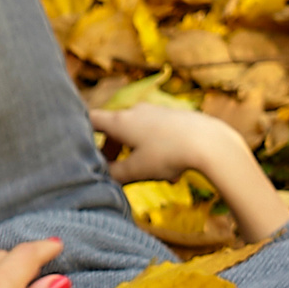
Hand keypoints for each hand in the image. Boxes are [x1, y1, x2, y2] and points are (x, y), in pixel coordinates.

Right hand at [92, 103, 242, 183]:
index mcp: (120, 121)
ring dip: (137, 153)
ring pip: (138, 132)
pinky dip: (157, 150)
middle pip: (115, 128)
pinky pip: (158, 134)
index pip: (92, 120)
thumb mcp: (137, 171)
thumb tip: (102, 176)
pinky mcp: (174, 117)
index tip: (79, 143)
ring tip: (149, 175)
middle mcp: (135, 111)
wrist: (208, 142)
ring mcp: (155, 111)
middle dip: (112, 149)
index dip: (82, 132)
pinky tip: (172, 172)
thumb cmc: (168, 154)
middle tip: (112, 168)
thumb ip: (115, 174)